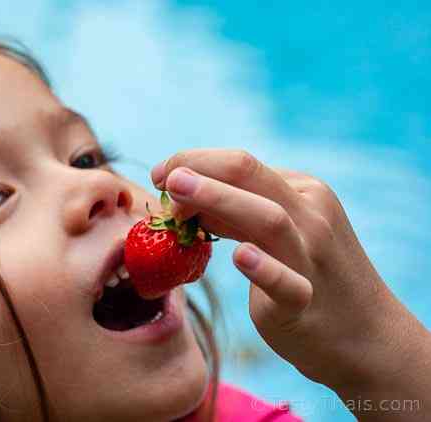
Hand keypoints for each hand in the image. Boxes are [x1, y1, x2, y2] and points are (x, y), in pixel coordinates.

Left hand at [151, 149, 430, 408]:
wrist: (364, 335)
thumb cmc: (307, 273)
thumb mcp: (275, 232)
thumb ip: (233, 212)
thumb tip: (180, 194)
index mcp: (302, 192)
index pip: (242, 164)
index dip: (195, 162)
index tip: (161, 174)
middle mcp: (311, 215)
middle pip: (251, 177)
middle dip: (201, 169)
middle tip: (162, 176)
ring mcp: (311, 257)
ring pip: (268, 219)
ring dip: (219, 201)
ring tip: (178, 198)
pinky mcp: (305, 302)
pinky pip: (288, 283)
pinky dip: (264, 269)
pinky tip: (240, 257)